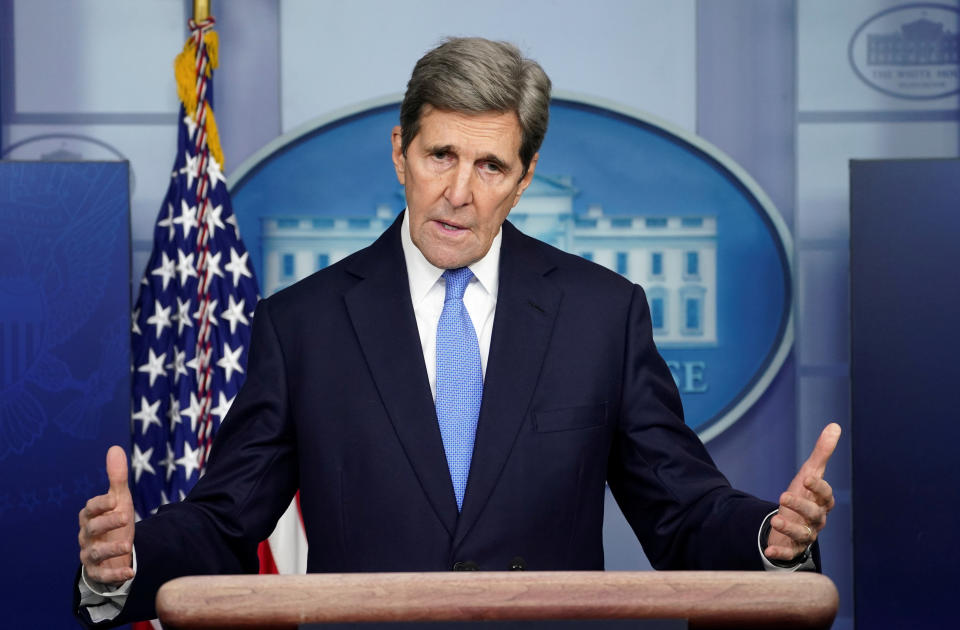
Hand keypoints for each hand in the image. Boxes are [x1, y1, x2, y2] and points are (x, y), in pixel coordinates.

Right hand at [78, 446, 135, 584]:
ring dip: (111, 548)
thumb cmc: (114, 520)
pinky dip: (115, 574)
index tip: (115, 499)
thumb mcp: (118, 499)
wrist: (114, 551)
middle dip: (107, 523)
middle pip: (92, 529)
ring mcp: (90, 554)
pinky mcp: (97, 572)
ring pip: (94, 552)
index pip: (90, 508)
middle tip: (126, 517)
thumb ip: (116, 477)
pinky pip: (103, 574)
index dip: (101, 504)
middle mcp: (86, 535)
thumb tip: (115, 448)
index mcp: (90, 516)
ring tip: (128, 544)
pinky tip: (131, 571)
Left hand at [764, 423, 840, 562]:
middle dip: (800, 506)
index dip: (818, 487)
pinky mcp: (793, 548)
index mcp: (822, 502)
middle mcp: (817, 519)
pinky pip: (789, 553)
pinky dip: (780, 553)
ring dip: (789, 528)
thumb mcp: (810, 474)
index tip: (807, 478)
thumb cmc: (804, 495)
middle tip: (783, 497)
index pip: (825, 495)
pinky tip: (769, 550)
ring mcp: (806, 535)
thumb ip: (822, 453)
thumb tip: (834, 426)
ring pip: (802, 534)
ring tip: (776, 520)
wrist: (792, 523)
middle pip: (813, 514)